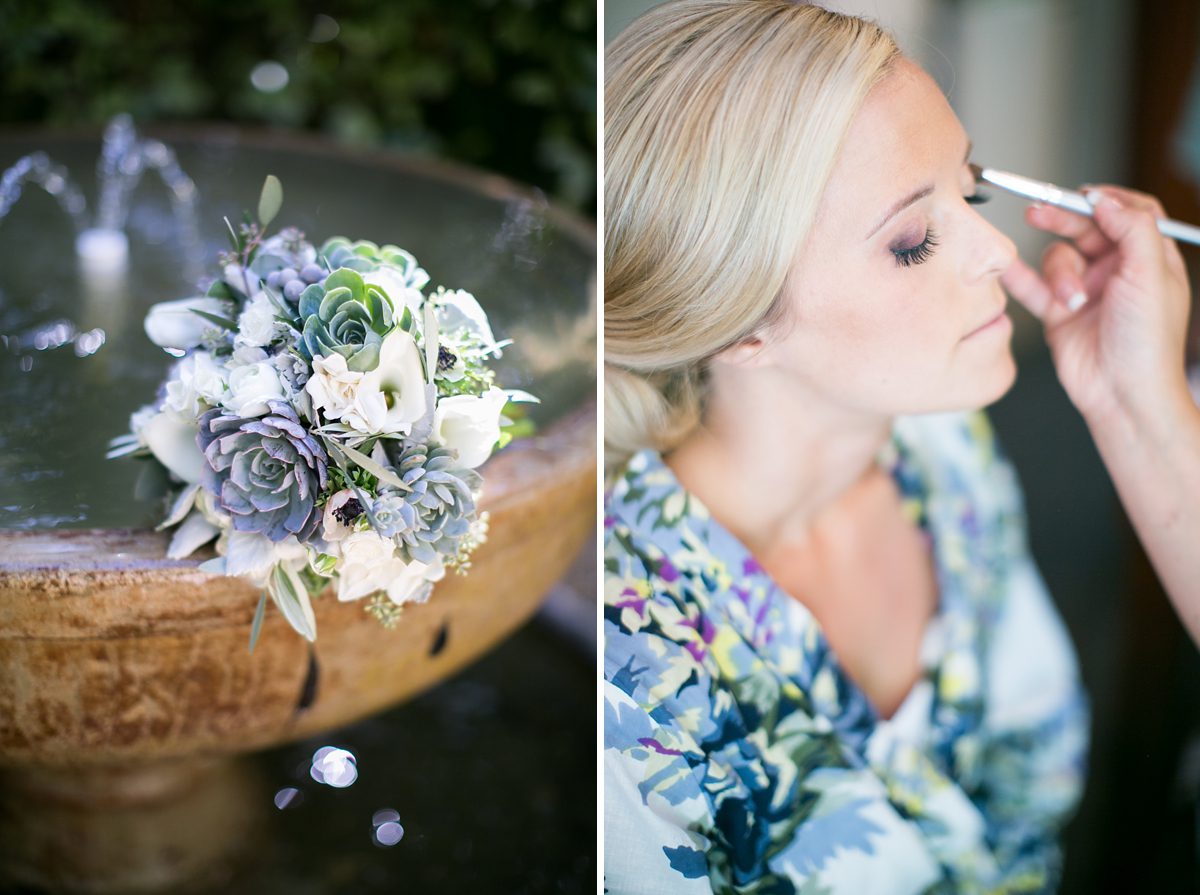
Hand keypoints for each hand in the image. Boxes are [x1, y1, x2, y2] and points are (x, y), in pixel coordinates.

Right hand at [1000, 186, 1191, 427]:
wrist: (1122, 394)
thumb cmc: (1148, 342)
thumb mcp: (1150, 275)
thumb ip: (1132, 229)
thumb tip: (1104, 200)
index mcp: (1149, 259)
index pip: (1130, 214)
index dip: (1108, 200)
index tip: (1083, 196)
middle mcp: (1117, 271)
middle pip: (1086, 229)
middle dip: (1062, 220)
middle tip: (1038, 212)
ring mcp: (1086, 291)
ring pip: (1059, 259)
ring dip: (1059, 275)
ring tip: (1069, 301)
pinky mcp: (1058, 313)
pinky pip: (1033, 286)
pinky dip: (1018, 277)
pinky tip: (1004, 268)